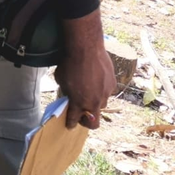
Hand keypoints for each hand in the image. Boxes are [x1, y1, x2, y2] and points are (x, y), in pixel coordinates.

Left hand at [55, 10, 115, 129]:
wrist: (86, 49)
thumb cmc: (70, 63)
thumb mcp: (61, 80)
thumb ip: (66, 92)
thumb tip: (69, 95)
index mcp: (79, 103)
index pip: (74, 120)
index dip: (71, 123)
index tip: (70, 125)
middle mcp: (94, 102)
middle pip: (94, 122)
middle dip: (87, 121)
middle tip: (81, 114)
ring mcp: (105, 94)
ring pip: (101, 105)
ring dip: (94, 103)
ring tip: (88, 91)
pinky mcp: (112, 85)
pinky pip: (106, 92)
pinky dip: (101, 89)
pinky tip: (96, 79)